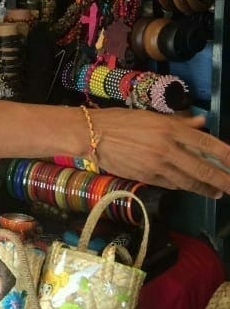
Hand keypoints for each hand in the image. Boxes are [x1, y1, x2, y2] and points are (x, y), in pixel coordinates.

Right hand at [93, 109, 229, 196]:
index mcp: (170, 128)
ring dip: (206, 189)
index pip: (206, 143)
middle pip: (203, 169)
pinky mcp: (147, 177)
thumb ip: (179, 122)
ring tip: (217, 193)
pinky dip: (184, 187)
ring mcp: (158, 166)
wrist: (92, 135)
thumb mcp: (152, 115)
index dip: (226, 155)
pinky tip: (191, 188)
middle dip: (223, 181)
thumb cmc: (121, 121)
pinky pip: (172, 184)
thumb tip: (200, 123)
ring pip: (189, 182)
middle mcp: (168, 148)